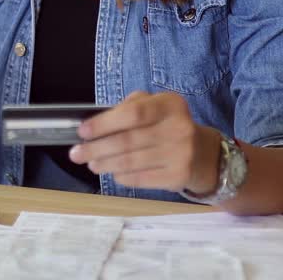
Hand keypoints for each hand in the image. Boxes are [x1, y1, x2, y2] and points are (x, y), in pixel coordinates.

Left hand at [67, 90, 221, 193]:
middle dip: (96, 148)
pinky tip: (112, 172)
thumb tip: (96, 123)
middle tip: (77, 153)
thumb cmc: (170, 126)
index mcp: (171, 104)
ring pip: (130, 162)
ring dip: (104, 164)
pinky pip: (139, 178)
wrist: (205, 155)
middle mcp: (179, 128)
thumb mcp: (157, 106)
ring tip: (91, 163)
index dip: (104, 123)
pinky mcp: (177, 177)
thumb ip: (131, 107)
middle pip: (128, 141)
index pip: (133, 113)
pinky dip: (121, 176)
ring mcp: (180, 154)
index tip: (83, 131)